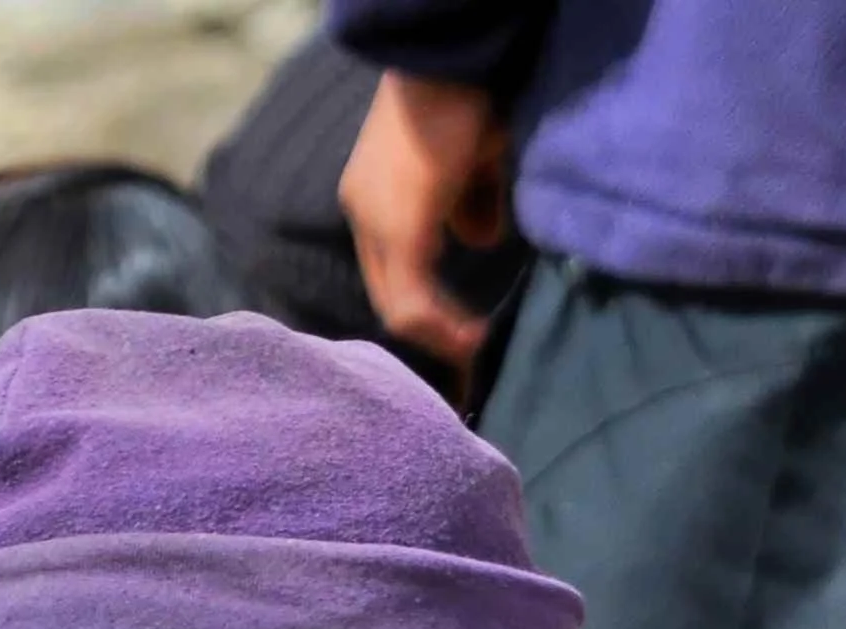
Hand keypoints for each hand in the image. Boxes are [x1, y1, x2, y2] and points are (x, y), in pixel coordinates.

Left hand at [340, 72, 508, 371]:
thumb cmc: (473, 95)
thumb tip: (481, 241)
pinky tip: (472, 337)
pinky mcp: (399, 227)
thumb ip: (473, 204)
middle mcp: (364, 208)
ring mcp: (375, 218)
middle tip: (468, 355)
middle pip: (390, 294)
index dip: (427, 307)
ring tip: (474, 346)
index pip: (392, 268)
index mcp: (375, 193)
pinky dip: (443, 325)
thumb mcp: (476, 160)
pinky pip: (412, 300)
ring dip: (441, 330)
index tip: (464, 330)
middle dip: (431, 331)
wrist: (458, 54)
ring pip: (400, 303)